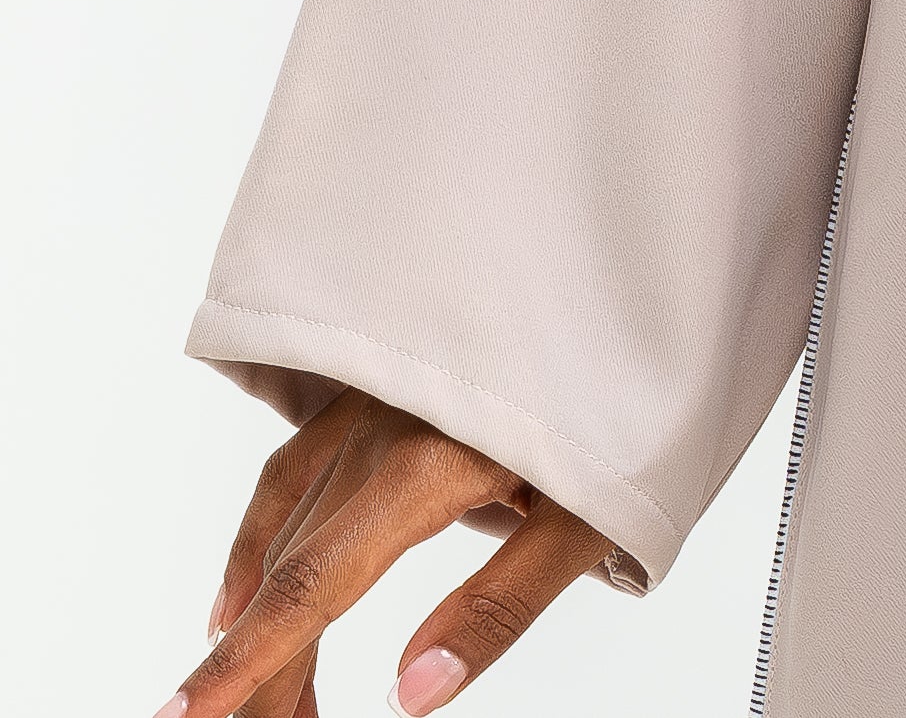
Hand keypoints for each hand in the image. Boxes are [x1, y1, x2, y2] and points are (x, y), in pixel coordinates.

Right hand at [155, 387, 616, 717]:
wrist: (623, 273)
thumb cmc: (623, 395)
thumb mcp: (589, 518)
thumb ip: (497, 609)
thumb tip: (410, 695)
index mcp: (426, 463)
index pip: (312, 587)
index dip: (243, 665)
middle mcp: (379, 427)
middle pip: (292, 569)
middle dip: (254, 666)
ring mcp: (370, 401)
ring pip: (286, 521)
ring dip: (256, 615)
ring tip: (238, 693)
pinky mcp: (375, 383)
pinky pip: (296, 466)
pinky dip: (261, 533)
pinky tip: (241, 588)